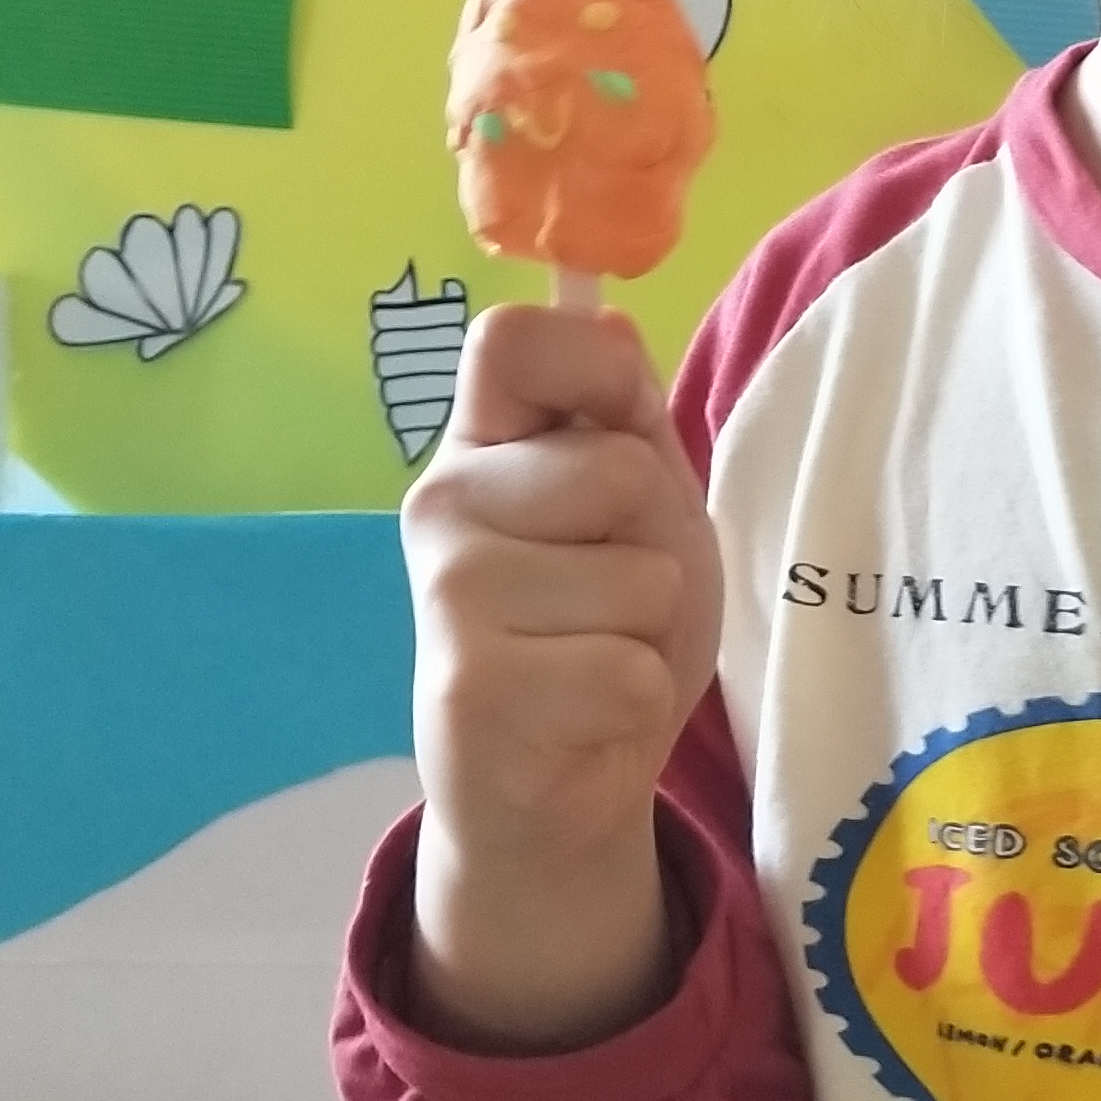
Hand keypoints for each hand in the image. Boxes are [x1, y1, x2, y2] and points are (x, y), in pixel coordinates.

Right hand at [402, 298, 720, 1047]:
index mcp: (480, 447)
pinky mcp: (468, 691)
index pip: (510, 340)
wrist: (557, 786)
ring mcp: (446, 596)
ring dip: (650, 634)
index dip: (592, 368)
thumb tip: (606, 314)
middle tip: (613, 597)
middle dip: (659, 543)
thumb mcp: (640, 511)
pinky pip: (625, 672)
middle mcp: (441, 505)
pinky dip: (636, 702)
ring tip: (596, 659)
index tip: (618, 422)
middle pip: (619, 469)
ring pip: (639, 579)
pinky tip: (582, 719)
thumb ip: (625, 420)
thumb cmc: (603, 629)